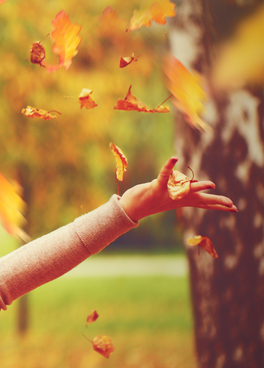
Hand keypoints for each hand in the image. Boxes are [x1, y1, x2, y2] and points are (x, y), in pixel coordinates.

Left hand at [119, 157, 236, 221]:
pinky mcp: (156, 188)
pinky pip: (163, 176)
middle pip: (200, 200)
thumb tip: (196, 182)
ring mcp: (167, 194)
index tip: (234, 208)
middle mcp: (177, 198)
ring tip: (212, 184)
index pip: (204, 203)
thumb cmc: (151, 199)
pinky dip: (168, 167)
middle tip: (232, 205)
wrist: (132, 208)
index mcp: (182, 200)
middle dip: (216, 202)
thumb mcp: (170, 195)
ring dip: (198, 186)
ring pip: (185, 189)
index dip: (218, 205)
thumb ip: (183, 189)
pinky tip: (174, 159)